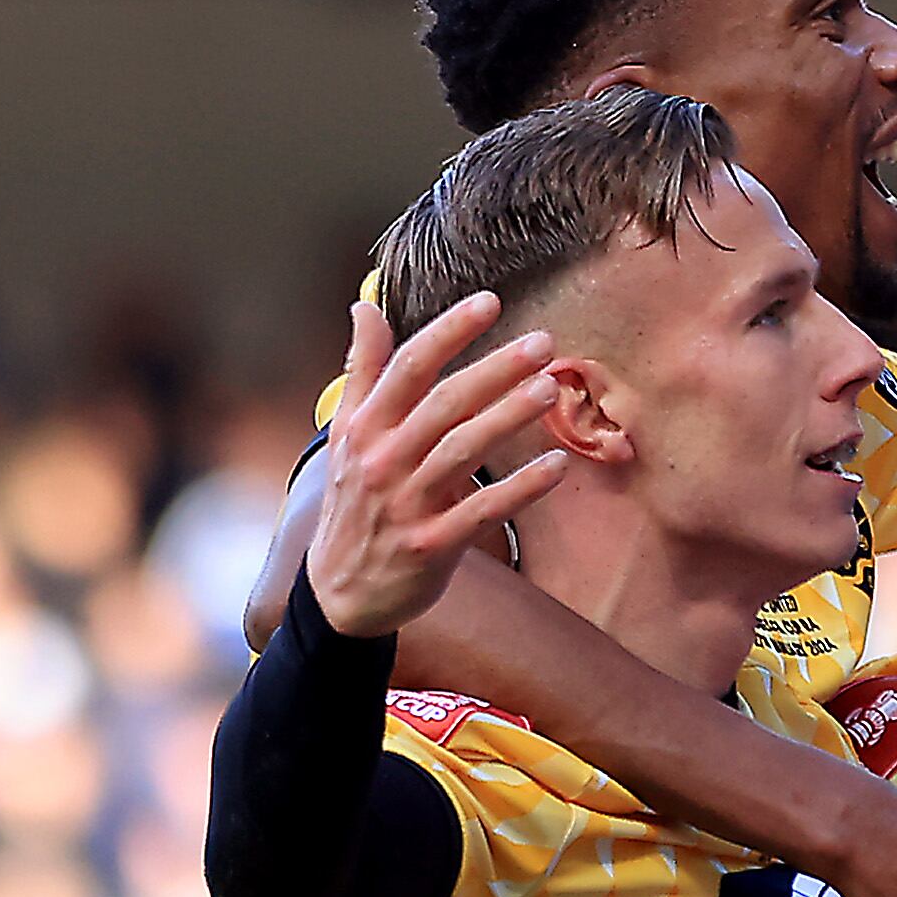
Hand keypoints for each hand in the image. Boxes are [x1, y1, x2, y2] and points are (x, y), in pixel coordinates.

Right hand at [305, 295, 567, 637]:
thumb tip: (364, 307)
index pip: (407, 367)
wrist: (340, 594)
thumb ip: (364, 371)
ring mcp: (406, 505)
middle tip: (542, 345)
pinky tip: (556, 465)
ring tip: (549, 391)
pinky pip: (483, 511)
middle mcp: (382, 461)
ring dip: (508, 418)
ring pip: (463, 451)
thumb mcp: (347, 435)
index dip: (449, 331)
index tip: (489, 302)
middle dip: (494, 370)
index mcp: (364, 428)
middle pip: (443, 403)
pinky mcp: (431, 546)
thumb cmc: (356, 504)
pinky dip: (521, 488)